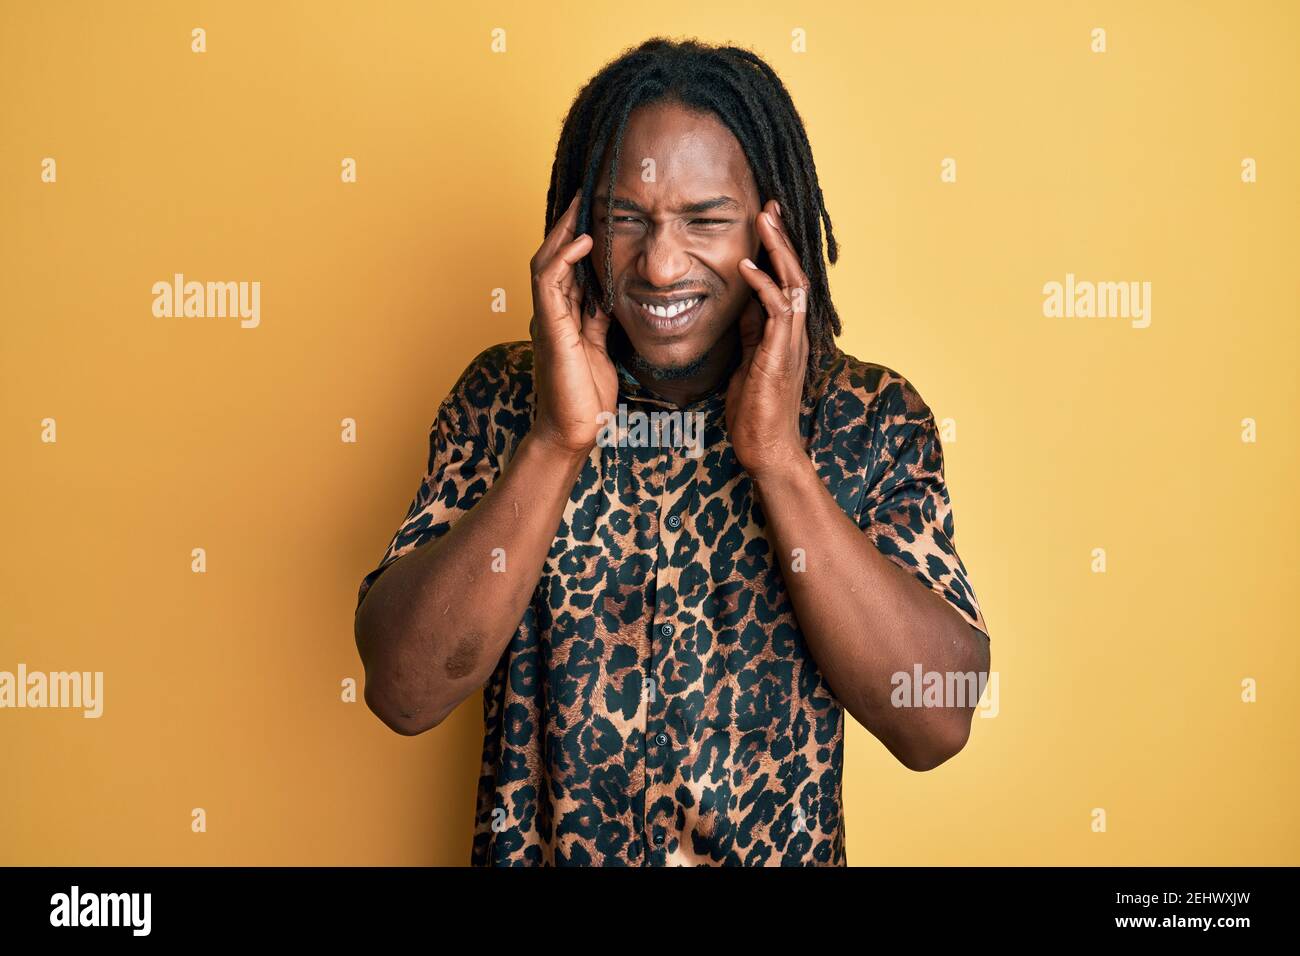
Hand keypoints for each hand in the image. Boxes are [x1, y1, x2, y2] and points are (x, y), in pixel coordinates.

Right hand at [529, 192, 618, 456]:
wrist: (574, 431)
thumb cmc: (587, 397)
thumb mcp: (601, 348)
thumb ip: (600, 321)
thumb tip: (612, 295)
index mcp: (564, 317)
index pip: (567, 267)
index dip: (577, 238)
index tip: (594, 212)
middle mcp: (551, 313)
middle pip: (553, 257)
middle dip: (568, 225)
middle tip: (586, 195)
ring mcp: (547, 319)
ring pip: (546, 262)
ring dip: (563, 232)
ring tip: (581, 205)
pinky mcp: (550, 328)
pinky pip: (550, 283)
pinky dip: (565, 259)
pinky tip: (583, 241)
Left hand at [725, 199, 810, 481]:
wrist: (766, 448)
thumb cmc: (756, 411)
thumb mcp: (749, 360)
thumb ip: (751, 331)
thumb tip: (744, 302)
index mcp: (787, 332)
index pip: (786, 281)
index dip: (777, 250)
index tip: (765, 222)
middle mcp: (795, 332)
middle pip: (795, 273)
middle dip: (781, 238)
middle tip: (768, 207)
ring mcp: (792, 341)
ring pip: (793, 283)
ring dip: (777, 250)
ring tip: (762, 220)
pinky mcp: (781, 353)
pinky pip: (777, 309)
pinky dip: (762, 285)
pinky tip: (745, 266)